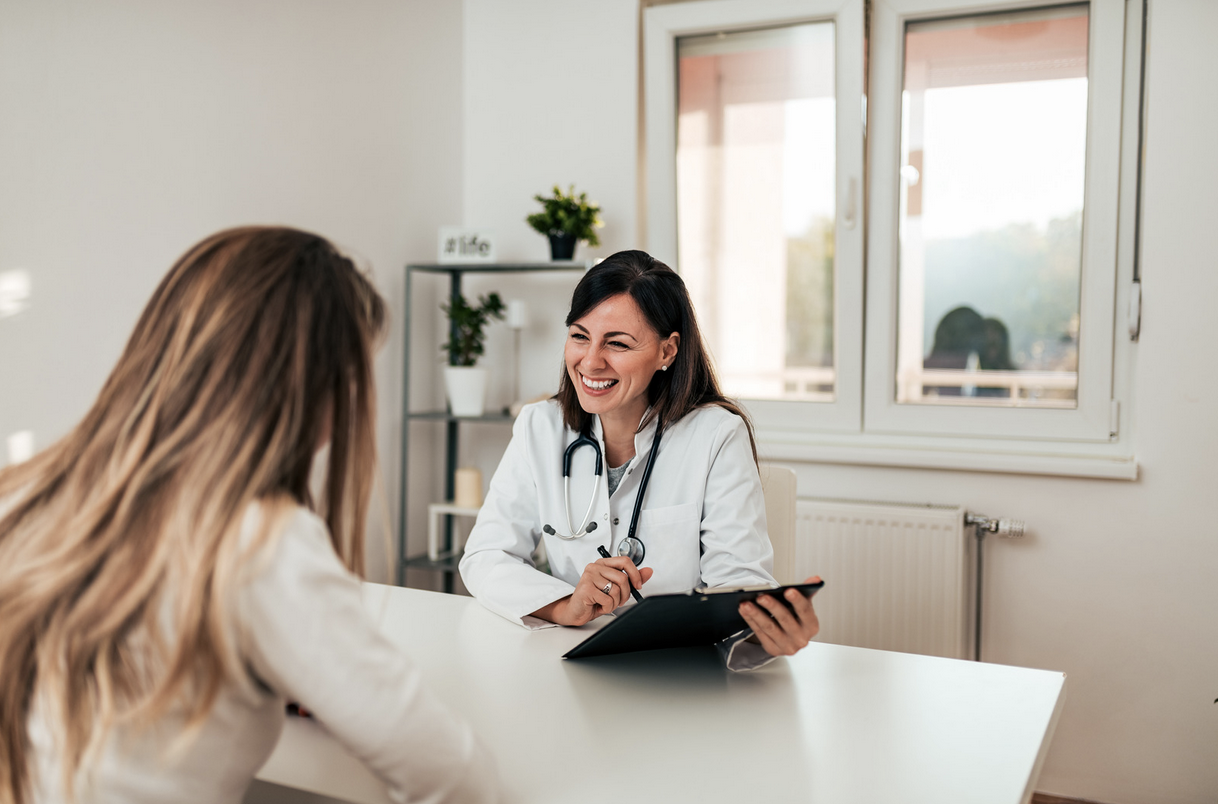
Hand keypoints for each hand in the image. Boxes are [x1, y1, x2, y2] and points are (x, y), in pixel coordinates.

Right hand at [534, 557, 653, 625]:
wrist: (575, 611)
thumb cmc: (594, 599)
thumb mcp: (615, 588)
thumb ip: (631, 578)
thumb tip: (648, 571)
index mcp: (603, 563)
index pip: (625, 561)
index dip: (635, 574)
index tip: (638, 585)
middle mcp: (595, 567)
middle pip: (623, 578)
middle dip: (625, 594)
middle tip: (619, 601)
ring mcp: (589, 576)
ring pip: (616, 590)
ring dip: (615, 603)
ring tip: (605, 603)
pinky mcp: (586, 588)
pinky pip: (608, 600)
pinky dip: (607, 608)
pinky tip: (599, 606)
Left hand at [738, 576, 820, 656]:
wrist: (790, 639)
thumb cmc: (797, 619)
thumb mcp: (804, 606)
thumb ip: (807, 591)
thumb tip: (815, 579)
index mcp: (811, 625)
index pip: (805, 611)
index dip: (797, 601)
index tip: (788, 590)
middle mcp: (801, 638)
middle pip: (785, 619)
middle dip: (772, 607)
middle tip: (761, 596)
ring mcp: (787, 646)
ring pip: (769, 628)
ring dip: (756, 614)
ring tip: (746, 603)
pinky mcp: (773, 649)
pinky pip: (760, 633)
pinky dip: (750, 621)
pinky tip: (744, 611)